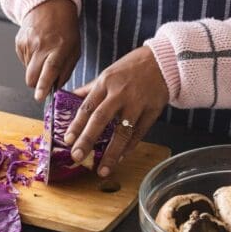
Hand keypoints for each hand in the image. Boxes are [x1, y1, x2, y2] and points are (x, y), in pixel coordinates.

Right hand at [15, 0, 80, 100]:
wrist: (49, 4)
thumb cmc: (65, 29)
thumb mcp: (74, 49)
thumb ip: (66, 70)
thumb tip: (56, 88)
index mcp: (58, 48)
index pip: (50, 69)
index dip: (44, 85)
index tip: (39, 97)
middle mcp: (41, 46)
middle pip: (32, 77)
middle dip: (37, 84)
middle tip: (45, 80)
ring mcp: (27, 44)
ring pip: (28, 71)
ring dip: (36, 69)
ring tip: (45, 54)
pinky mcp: (19, 43)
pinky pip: (24, 62)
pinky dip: (31, 60)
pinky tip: (38, 48)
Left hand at [64, 46, 168, 176]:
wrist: (163, 61)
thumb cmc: (132, 68)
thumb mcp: (108, 74)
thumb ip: (90, 89)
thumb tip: (68, 99)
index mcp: (105, 82)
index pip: (87, 106)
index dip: (76, 124)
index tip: (67, 140)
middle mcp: (120, 93)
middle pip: (101, 119)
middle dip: (87, 139)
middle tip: (77, 156)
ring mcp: (137, 103)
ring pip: (122, 131)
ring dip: (111, 153)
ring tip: (102, 170)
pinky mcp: (152, 111)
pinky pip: (140, 133)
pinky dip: (129, 147)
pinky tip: (120, 158)